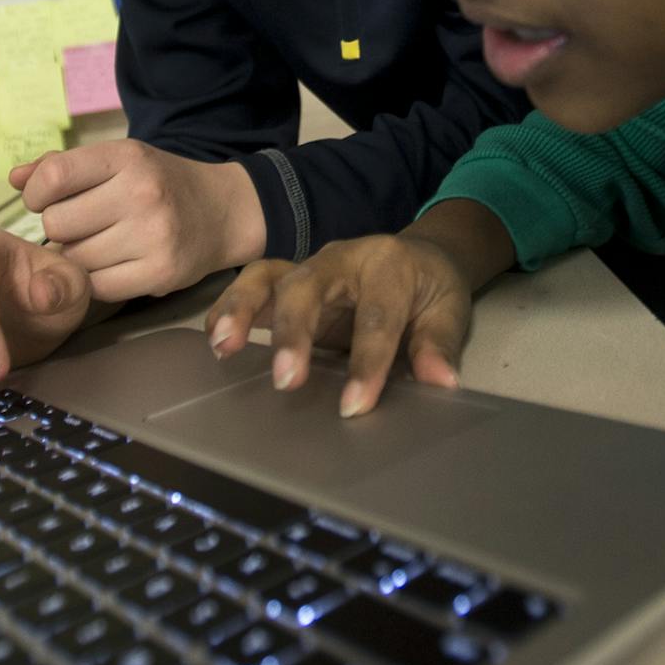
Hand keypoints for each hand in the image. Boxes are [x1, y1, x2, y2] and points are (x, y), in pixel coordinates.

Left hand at [12, 141, 263, 301]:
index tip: (46, 200)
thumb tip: (13, 179)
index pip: (54, 176)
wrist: (223, 212)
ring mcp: (154, 235)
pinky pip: (98, 287)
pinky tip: (114, 265)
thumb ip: (63, 167)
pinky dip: (97, 280)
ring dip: (78, 257)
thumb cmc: (158, 183)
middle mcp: (142, 192)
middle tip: (84, 226)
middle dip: (61, 229)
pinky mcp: (161, 273)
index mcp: (127, 157)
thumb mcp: (118, 161)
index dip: (37, 194)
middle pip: (57, 223)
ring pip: (74, 259)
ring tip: (102, 244)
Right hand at [205, 232, 477, 418]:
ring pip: (268, 277)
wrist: (419, 258)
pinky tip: (215, 342)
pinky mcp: (288, 281)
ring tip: (222, 346)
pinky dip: (230, 309)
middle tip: (284, 380)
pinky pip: (253, 286)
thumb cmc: (430, 290)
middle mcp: (341, 259)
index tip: (355, 406)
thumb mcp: (449, 311)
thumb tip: (440, 382)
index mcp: (388, 264)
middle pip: (309, 286)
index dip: (366, 362)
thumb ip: (438, 345)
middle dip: (293, 332)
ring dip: (242, 308)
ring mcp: (310, 268)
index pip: (375, 315)